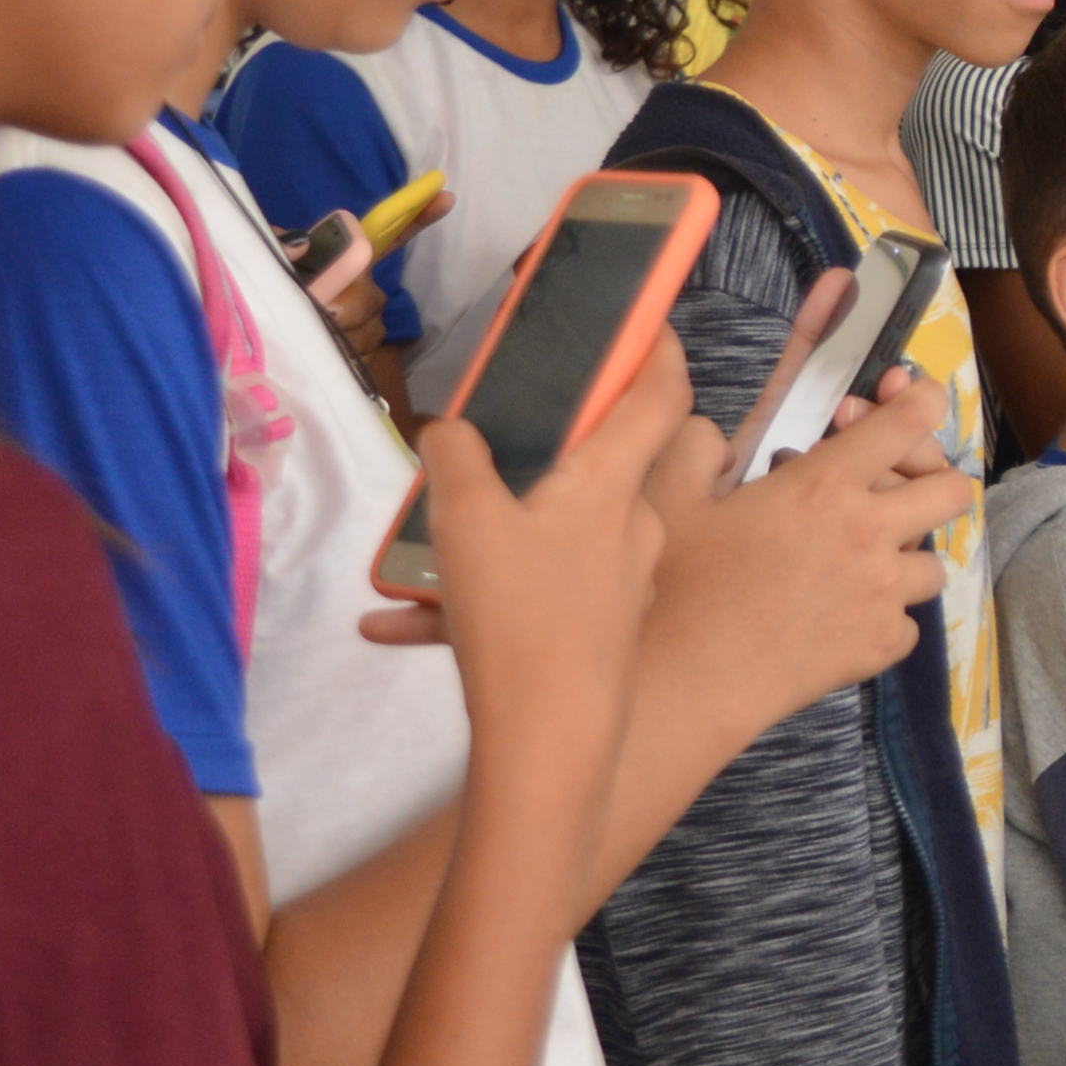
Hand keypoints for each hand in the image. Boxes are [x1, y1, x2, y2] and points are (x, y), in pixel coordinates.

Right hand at [395, 337, 685, 767]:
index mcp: (614, 484)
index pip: (659, 397)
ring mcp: (626, 582)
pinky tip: (405, 626)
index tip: (653, 326)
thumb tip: (452, 428)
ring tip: (428, 554)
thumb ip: (457, 460)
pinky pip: (547, 590)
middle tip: (505, 444)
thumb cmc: (519, 614)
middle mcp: (635, 526)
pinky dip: (491, 592)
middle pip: (614, 464)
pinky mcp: (606, 631)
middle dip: (563, 449)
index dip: (660, 353)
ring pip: (569, 532)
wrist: (552, 739)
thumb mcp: (465, 520)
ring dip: (508, 530)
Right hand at [608, 371, 967, 720]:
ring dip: (905, 554)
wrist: (687, 680)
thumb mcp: (668, 497)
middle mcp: (869, 534)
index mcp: (824, 485)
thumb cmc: (676, 586)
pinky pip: (909, 621)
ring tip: (859, 558)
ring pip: (936, 562)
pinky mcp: (882, 646)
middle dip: (932, 477)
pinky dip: (886, 615)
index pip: (906, 423)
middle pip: (952, 489)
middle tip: (890, 485)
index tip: (919, 397)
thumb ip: (695, 445)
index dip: (923, 401)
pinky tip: (844, 613)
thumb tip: (714, 434)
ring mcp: (883, 594)